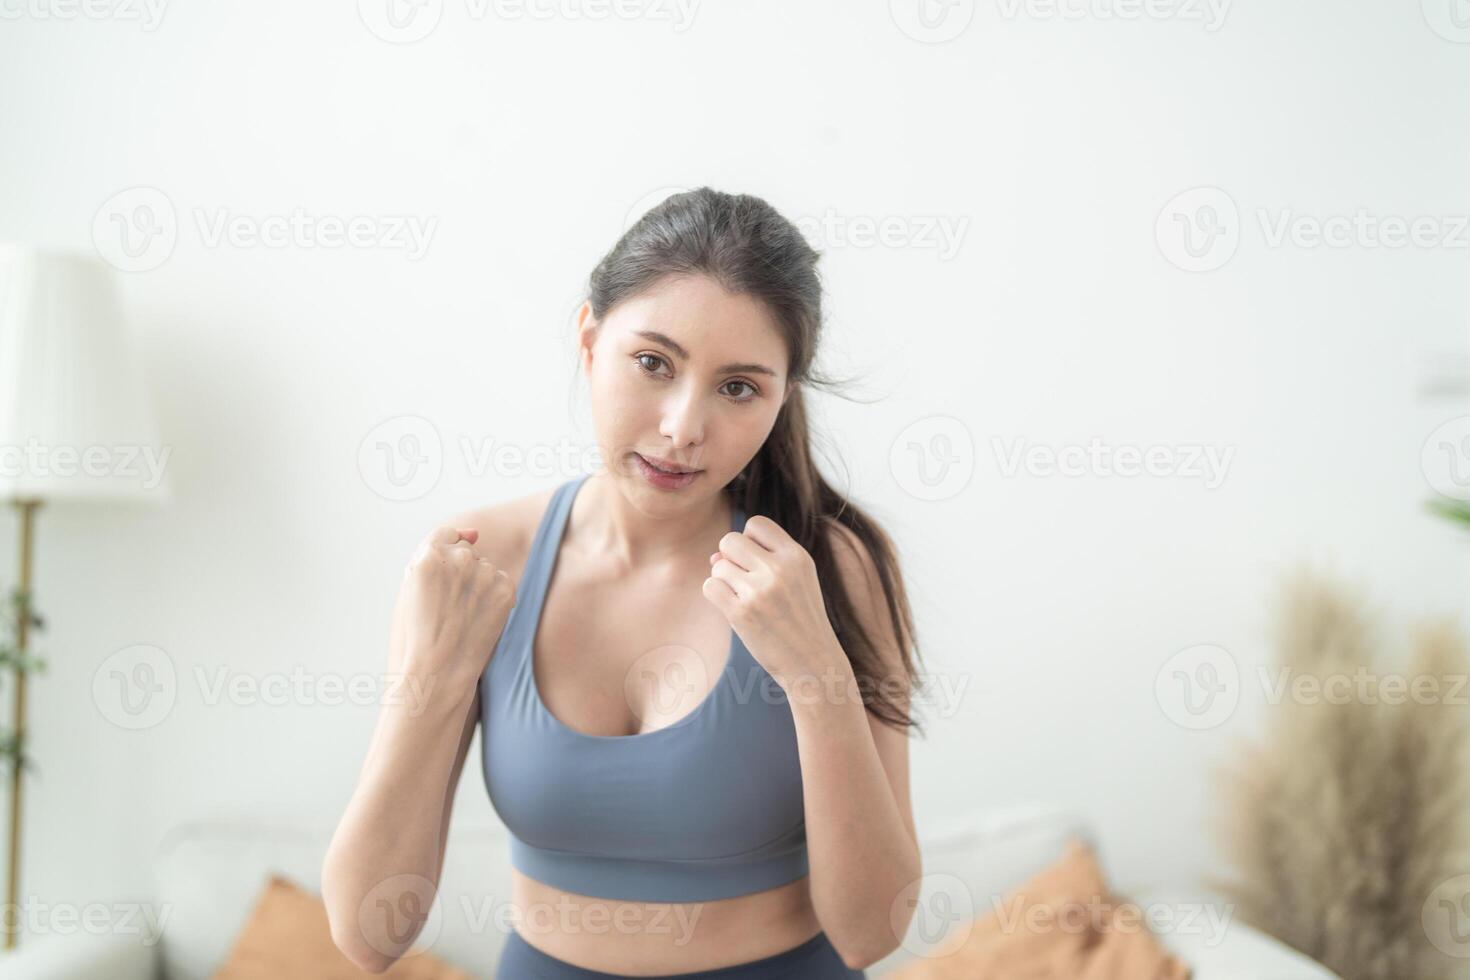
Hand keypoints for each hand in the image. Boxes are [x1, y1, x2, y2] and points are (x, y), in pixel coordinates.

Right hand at [402, 525, 516, 686]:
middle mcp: (458, 557)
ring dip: (477, 585)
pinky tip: (478, 620)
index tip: (446, 572)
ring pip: (485, 569)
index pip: (445, 534)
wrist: (436, 672)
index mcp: (428, 554)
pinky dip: (493, 598)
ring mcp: (484, 572)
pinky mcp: (505, 590)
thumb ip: (434, 555)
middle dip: (460, 572)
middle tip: (448, 608)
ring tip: (461, 618)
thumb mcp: (410, 588)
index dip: (445, 554)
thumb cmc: (415, 635)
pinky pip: (500, 583)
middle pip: (466, 552)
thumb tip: (475, 533)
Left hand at [701, 515, 841, 687]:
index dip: (748, 539)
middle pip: (730, 540)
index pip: (756, 524)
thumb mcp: (795, 581)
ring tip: (745, 599)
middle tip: (744, 581)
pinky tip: (734, 609)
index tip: (757, 561)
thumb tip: (714, 556)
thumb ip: (760, 560)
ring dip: (724, 581)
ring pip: (717, 566)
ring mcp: (760, 591)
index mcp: (797, 557)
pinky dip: (716, 596)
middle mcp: (779, 569)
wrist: (813, 663)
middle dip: (730, 558)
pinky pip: (710, 587)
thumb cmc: (800, 619)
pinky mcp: (742, 613)